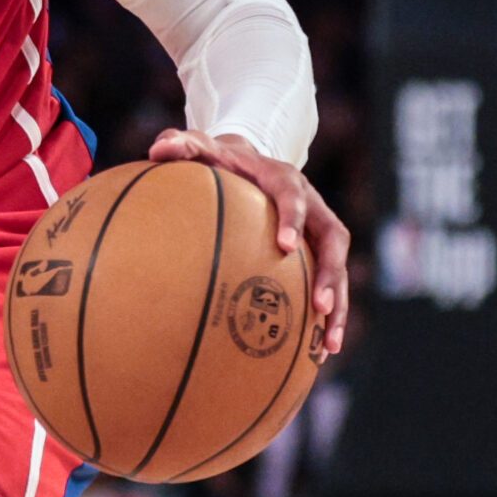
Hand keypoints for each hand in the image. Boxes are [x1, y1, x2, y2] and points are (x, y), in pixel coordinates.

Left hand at [149, 129, 352, 353]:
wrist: (250, 162)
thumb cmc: (221, 160)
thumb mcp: (201, 148)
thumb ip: (182, 145)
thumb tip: (157, 149)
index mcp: (285, 180)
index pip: (293, 197)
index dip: (292, 220)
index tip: (284, 246)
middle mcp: (312, 205)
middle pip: (333, 239)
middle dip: (330, 273)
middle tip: (321, 305)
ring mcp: (320, 231)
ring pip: (339, 267)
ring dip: (339, 305)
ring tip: (330, 343)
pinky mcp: (320, 252)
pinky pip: (331, 284)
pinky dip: (330, 315)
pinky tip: (321, 351)